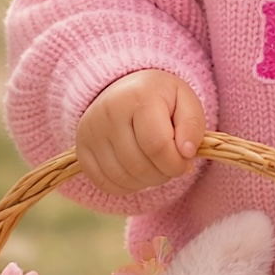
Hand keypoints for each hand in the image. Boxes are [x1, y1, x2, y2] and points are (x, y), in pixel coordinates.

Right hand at [74, 70, 204, 197]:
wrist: (125, 89)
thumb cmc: (160, 98)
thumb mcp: (185, 101)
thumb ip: (193, 125)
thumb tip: (186, 153)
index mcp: (138, 97)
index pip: (157, 146)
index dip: (176, 163)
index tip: (185, 161)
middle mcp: (108, 113)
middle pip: (139, 166)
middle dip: (163, 174)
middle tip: (170, 163)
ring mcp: (90, 132)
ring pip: (122, 178)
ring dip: (146, 181)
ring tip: (155, 166)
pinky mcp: (81, 150)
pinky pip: (105, 183)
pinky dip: (126, 186)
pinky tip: (137, 171)